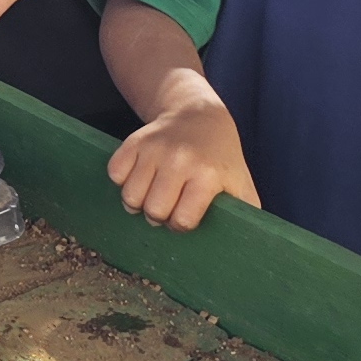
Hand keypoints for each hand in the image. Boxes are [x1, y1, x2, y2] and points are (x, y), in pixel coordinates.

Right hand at [109, 86, 258, 230]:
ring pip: (130, 195)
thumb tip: (246, 245)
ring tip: (151, 196)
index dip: (181, 225)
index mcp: (207, 175)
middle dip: (158, 217)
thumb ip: (245, 214)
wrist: (198, 115)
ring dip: (138, 203)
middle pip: (153, 210)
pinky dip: (123, 182)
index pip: (181, 220)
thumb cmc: (221, 157)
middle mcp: (178, 160)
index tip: (186, 217)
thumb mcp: (240, 183)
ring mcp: (153, 149)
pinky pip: (114, 174)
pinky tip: (139, 179)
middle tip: (167, 208)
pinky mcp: (133, 141)